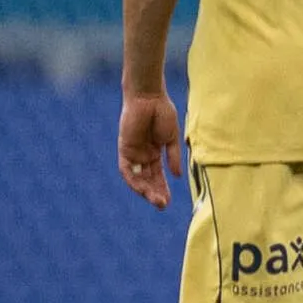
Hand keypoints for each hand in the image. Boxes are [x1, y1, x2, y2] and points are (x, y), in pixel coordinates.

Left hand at [117, 91, 183, 209]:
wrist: (149, 98)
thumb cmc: (163, 113)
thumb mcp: (171, 138)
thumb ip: (173, 157)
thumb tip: (177, 176)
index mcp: (154, 153)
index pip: (157, 175)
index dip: (162, 188)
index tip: (168, 200)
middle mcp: (142, 155)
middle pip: (147, 179)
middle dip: (155, 193)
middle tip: (163, 205)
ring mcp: (133, 153)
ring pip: (137, 178)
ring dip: (146, 190)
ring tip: (156, 200)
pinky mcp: (125, 148)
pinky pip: (127, 169)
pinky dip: (133, 180)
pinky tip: (143, 188)